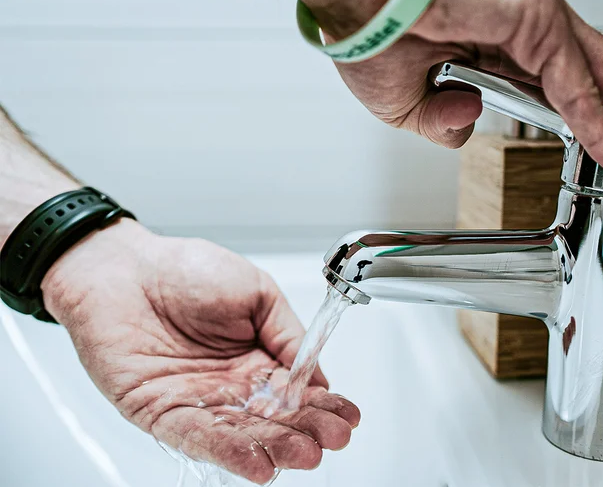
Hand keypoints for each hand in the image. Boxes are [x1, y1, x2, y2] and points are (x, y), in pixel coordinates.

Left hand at [41, 219, 359, 483]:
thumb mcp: (257, 292)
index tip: (347, 417)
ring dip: (276, 447)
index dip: (323, 405)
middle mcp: (231, 386)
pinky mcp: (162, 414)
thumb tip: (318, 376)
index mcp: (257, 358)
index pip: (297, 391)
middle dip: (306, 430)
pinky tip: (259, 464)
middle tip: (332, 439)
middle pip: (275, 419)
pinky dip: (230, 452)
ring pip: (243, 434)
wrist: (125, 267)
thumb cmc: (187, 269)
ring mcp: (198, 402)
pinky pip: (200, 437)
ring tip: (305, 455)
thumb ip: (288, 334)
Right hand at [300, 0, 602, 174]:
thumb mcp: (408, 108)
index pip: (562, 89)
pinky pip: (574, 88)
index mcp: (494, 52)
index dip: (594, 117)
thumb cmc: (369, 40)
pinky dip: (598, 125)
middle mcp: (523, 36)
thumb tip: (468, 123)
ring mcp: (534, 25)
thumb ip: (443, 123)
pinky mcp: (534, 20)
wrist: (351, 8)